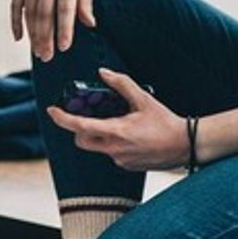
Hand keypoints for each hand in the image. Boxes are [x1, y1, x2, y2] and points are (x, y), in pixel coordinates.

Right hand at [12, 0, 96, 60]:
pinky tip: (19, 38)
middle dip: (46, 37)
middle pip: (45, 13)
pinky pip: (16, 4)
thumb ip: (85, 0)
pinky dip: (16, 22)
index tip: (64, 47)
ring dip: (33, 34)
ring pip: (30, 11)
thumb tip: (89, 24)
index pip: (65, 8)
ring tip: (38, 52)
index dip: (64, 29)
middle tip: (47, 57)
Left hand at [45, 69, 187, 171]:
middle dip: (79, 129)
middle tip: (87, 116)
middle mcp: (113, 149)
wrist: (185, 145)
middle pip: (82, 140)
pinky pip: (111, 153)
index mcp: (116, 132)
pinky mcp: (125, 166)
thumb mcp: (144, 99)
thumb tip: (103, 73)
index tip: (52, 111)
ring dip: (99, 135)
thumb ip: (121, 84)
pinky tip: (131, 135)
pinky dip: (113, 143)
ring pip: (97, 147)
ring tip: (118, 123)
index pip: (80, 127)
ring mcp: (118, 160)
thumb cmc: (165, 122)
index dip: (62, 119)